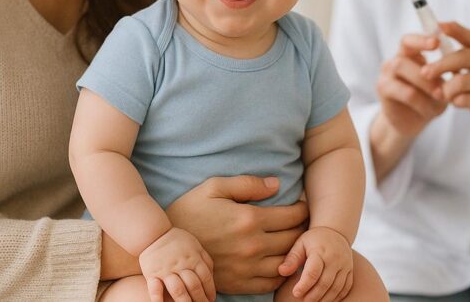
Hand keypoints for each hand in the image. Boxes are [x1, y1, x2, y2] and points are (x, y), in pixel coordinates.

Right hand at [139, 227, 214, 301]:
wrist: (153, 233)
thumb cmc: (177, 241)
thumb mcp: (195, 245)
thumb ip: (205, 259)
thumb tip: (212, 276)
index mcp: (193, 258)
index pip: (205, 278)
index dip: (210, 291)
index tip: (211, 300)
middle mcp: (181, 265)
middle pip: (194, 286)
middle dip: (200, 299)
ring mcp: (166, 269)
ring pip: (178, 289)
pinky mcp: (152, 273)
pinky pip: (155, 288)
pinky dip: (158, 299)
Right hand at [166, 175, 308, 294]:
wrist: (167, 245)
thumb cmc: (191, 210)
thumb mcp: (214, 187)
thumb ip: (248, 184)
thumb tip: (277, 184)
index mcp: (249, 218)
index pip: (293, 216)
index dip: (303, 210)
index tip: (302, 206)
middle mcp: (253, 245)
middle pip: (294, 239)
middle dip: (302, 229)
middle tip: (302, 223)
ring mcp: (247, 268)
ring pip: (287, 262)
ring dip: (295, 252)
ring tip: (294, 242)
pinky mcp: (240, 284)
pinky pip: (272, 282)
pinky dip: (281, 272)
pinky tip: (279, 261)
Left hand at [277, 227, 352, 301]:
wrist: (335, 232)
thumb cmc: (314, 240)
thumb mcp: (300, 244)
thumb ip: (292, 258)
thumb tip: (281, 271)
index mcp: (320, 251)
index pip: (313, 272)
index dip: (304, 285)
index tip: (295, 293)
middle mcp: (335, 259)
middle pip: (325, 283)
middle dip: (313, 296)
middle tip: (303, 301)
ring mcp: (345, 265)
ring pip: (336, 288)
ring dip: (325, 299)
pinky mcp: (350, 271)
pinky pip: (345, 288)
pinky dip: (336, 297)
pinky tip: (326, 299)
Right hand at [376, 33, 448, 138]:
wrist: (408, 124)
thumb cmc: (428, 101)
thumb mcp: (441, 86)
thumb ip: (445, 76)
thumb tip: (457, 68)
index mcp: (410, 54)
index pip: (412, 38)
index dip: (423, 38)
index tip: (437, 42)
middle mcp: (396, 59)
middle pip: (405, 48)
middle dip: (427, 60)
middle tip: (445, 80)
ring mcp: (387, 72)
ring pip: (401, 66)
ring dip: (425, 82)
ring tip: (441, 96)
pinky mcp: (383, 89)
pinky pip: (404, 91)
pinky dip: (421, 102)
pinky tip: (431, 112)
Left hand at [426, 22, 469, 164]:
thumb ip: (465, 51)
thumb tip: (440, 29)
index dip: (454, 31)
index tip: (437, 26)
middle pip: (463, 57)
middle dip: (439, 65)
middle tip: (424, 72)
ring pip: (461, 81)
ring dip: (447, 88)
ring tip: (444, 94)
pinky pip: (464, 99)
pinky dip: (455, 101)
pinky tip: (457, 103)